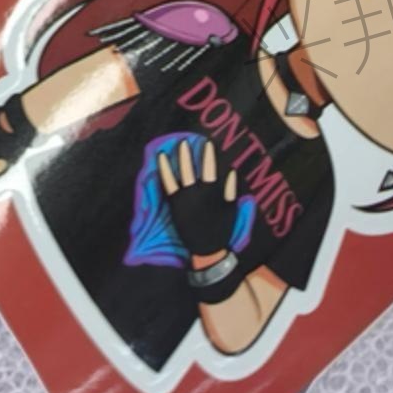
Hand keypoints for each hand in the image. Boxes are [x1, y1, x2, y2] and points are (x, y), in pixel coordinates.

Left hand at [158, 137, 239, 262]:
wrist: (208, 252)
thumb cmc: (221, 230)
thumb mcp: (230, 211)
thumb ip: (231, 191)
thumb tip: (232, 171)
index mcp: (213, 193)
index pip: (210, 169)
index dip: (208, 155)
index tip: (207, 143)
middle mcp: (198, 193)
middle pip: (192, 169)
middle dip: (188, 154)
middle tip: (184, 140)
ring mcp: (185, 199)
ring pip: (179, 174)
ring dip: (175, 160)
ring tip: (171, 146)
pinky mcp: (175, 205)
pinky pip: (168, 185)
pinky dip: (164, 172)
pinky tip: (160, 162)